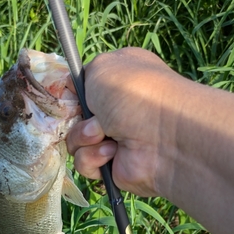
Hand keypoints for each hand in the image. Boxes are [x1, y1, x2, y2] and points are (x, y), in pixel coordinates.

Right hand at [66, 47, 187, 196]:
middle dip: (77, 118)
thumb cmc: (134, 93)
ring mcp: (114, 138)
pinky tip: (113, 152)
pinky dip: (94, 157)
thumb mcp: (102, 67)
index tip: (70, 96)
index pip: (82, 88)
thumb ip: (82, 75)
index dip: (72, 94)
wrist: (163, 135)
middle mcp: (116, 109)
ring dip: (84, 138)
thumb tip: (74, 90)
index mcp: (117, 80)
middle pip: (75, 117)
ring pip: (75, 141)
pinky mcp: (111, 165)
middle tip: (93, 117)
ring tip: (108, 135)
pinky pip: (84, 163)